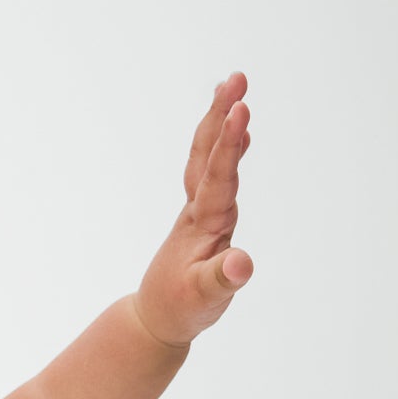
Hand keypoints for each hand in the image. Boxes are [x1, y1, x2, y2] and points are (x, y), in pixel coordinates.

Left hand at [133, 71, 253, 349]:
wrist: (156, 320)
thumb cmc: (182, 310)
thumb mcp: (205, 299)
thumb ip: (222, 280)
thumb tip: (241, 264)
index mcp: (203, 225)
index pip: (218, 177)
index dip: (229, 144)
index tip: (240, 109)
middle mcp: (200, 211)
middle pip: (207, 156)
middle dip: (221, 117)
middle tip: (236, 78)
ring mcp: (199, 212)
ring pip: (207, 159)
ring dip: (220, 122)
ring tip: (235, 85)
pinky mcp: (203, 217)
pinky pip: (213, 172)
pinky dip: (223, 147)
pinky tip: (237, 129)